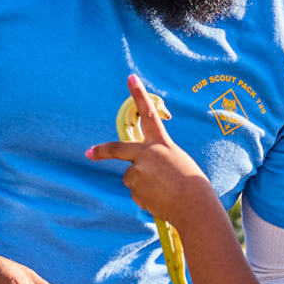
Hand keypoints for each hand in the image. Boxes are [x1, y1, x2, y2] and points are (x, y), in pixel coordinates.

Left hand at [86, 76, 225, 228]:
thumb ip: (157, 161)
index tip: (130, 78)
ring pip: (132, 178)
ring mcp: (138, 170)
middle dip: (102, 151)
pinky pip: (137, 193)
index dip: (139, 94)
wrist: (194, 205)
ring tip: (163, 192)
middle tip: (89, 153)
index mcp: (162, 143)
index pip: (148, 114)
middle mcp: (147, 153)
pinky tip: (161, 200)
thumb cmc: (192, 185)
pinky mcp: (135, 188)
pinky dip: (146, 198)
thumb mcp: (178, 163)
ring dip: (143, 186)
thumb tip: (138, 173)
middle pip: (117, 149)